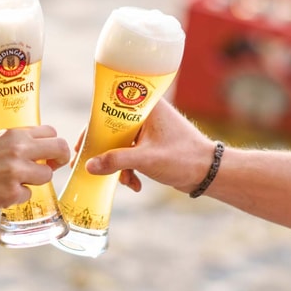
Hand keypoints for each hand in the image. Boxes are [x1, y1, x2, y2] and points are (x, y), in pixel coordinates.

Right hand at [0, 125, 70, 212]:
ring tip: (15, 180)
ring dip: (35, 179)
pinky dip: (17, 195)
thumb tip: (35, 143)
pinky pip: (28, 194)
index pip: (50, 132)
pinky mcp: (11, 194)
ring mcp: (16, 174)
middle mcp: (18, 152)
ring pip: (46, 176)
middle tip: (51, 165)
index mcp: (13, 135)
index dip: (52, 142)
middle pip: (59, 150)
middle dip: (59, 158)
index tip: (49, 151)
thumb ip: (13, 140)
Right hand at [84, 101, 214, 193]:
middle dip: (104, 152)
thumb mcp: (146, 159)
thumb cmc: (183, 158)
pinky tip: (136, 185)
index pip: (109, 108)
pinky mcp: (152, 144)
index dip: (92, 127)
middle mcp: (146, 113)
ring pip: (121, 144)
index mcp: (146, 105)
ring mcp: (149, 129)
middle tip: (89, 166)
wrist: (209, 173)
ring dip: (119, 165)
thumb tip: (89, 165)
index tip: (81, 146)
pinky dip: (130, 168)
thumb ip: (116, 161)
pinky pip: (131, 153)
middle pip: (112, 129)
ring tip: (125, 182)